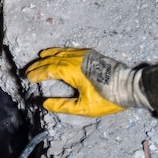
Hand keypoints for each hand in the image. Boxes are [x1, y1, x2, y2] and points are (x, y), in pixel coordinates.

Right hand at [26, 47, 148, 117]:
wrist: (130, 86)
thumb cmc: (108, 98)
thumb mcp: (84, 108)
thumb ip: (63, 105)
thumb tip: (45, 103)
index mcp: (72, 70)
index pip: (48, 70)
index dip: (37, 74)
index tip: (28, 78)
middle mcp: (75, 59)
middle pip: (52, 60)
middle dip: (39, 65)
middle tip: (28, 70)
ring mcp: (84, 55)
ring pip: (61, 52)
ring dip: (48, 56)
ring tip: (40, 57)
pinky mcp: (92, 54)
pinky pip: (70, 50)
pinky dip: (60, 51)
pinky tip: (58, 53)